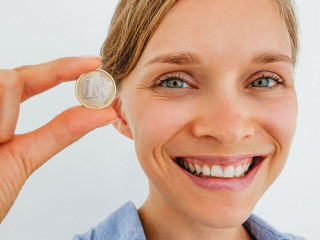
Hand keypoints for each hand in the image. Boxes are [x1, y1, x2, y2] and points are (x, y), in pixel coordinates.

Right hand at [0, 57, 117, 221]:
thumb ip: (61, 132)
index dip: (63, 68)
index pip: (32, 81)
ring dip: (8, 115)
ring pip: (6, 80)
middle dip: (52, 76)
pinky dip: (1, 117)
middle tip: (70, 83)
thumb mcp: (24, 159)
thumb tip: (105, 113)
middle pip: (16, 76)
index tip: (95, 61)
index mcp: (0, 116)